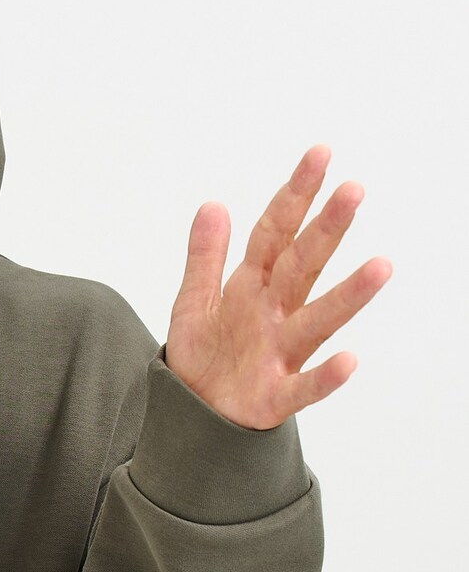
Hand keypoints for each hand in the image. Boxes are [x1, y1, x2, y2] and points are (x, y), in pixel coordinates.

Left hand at [163, 143, 392, 428]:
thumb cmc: (204, 358)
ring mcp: (279, 354)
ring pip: (317, 319)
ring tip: (380, 266)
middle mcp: (273, 314)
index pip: (275, 232)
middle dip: (326, 229)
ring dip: (348, 295)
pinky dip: (326, 376)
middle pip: (303, 266)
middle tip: (353, 190)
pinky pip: (304, 387)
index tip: (320, 154)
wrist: (191, 416)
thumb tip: (213, 204)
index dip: (294, 195)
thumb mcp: (193, 301)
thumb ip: (205, 256)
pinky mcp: (275, 397)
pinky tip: (350, 360)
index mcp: (251, 287)